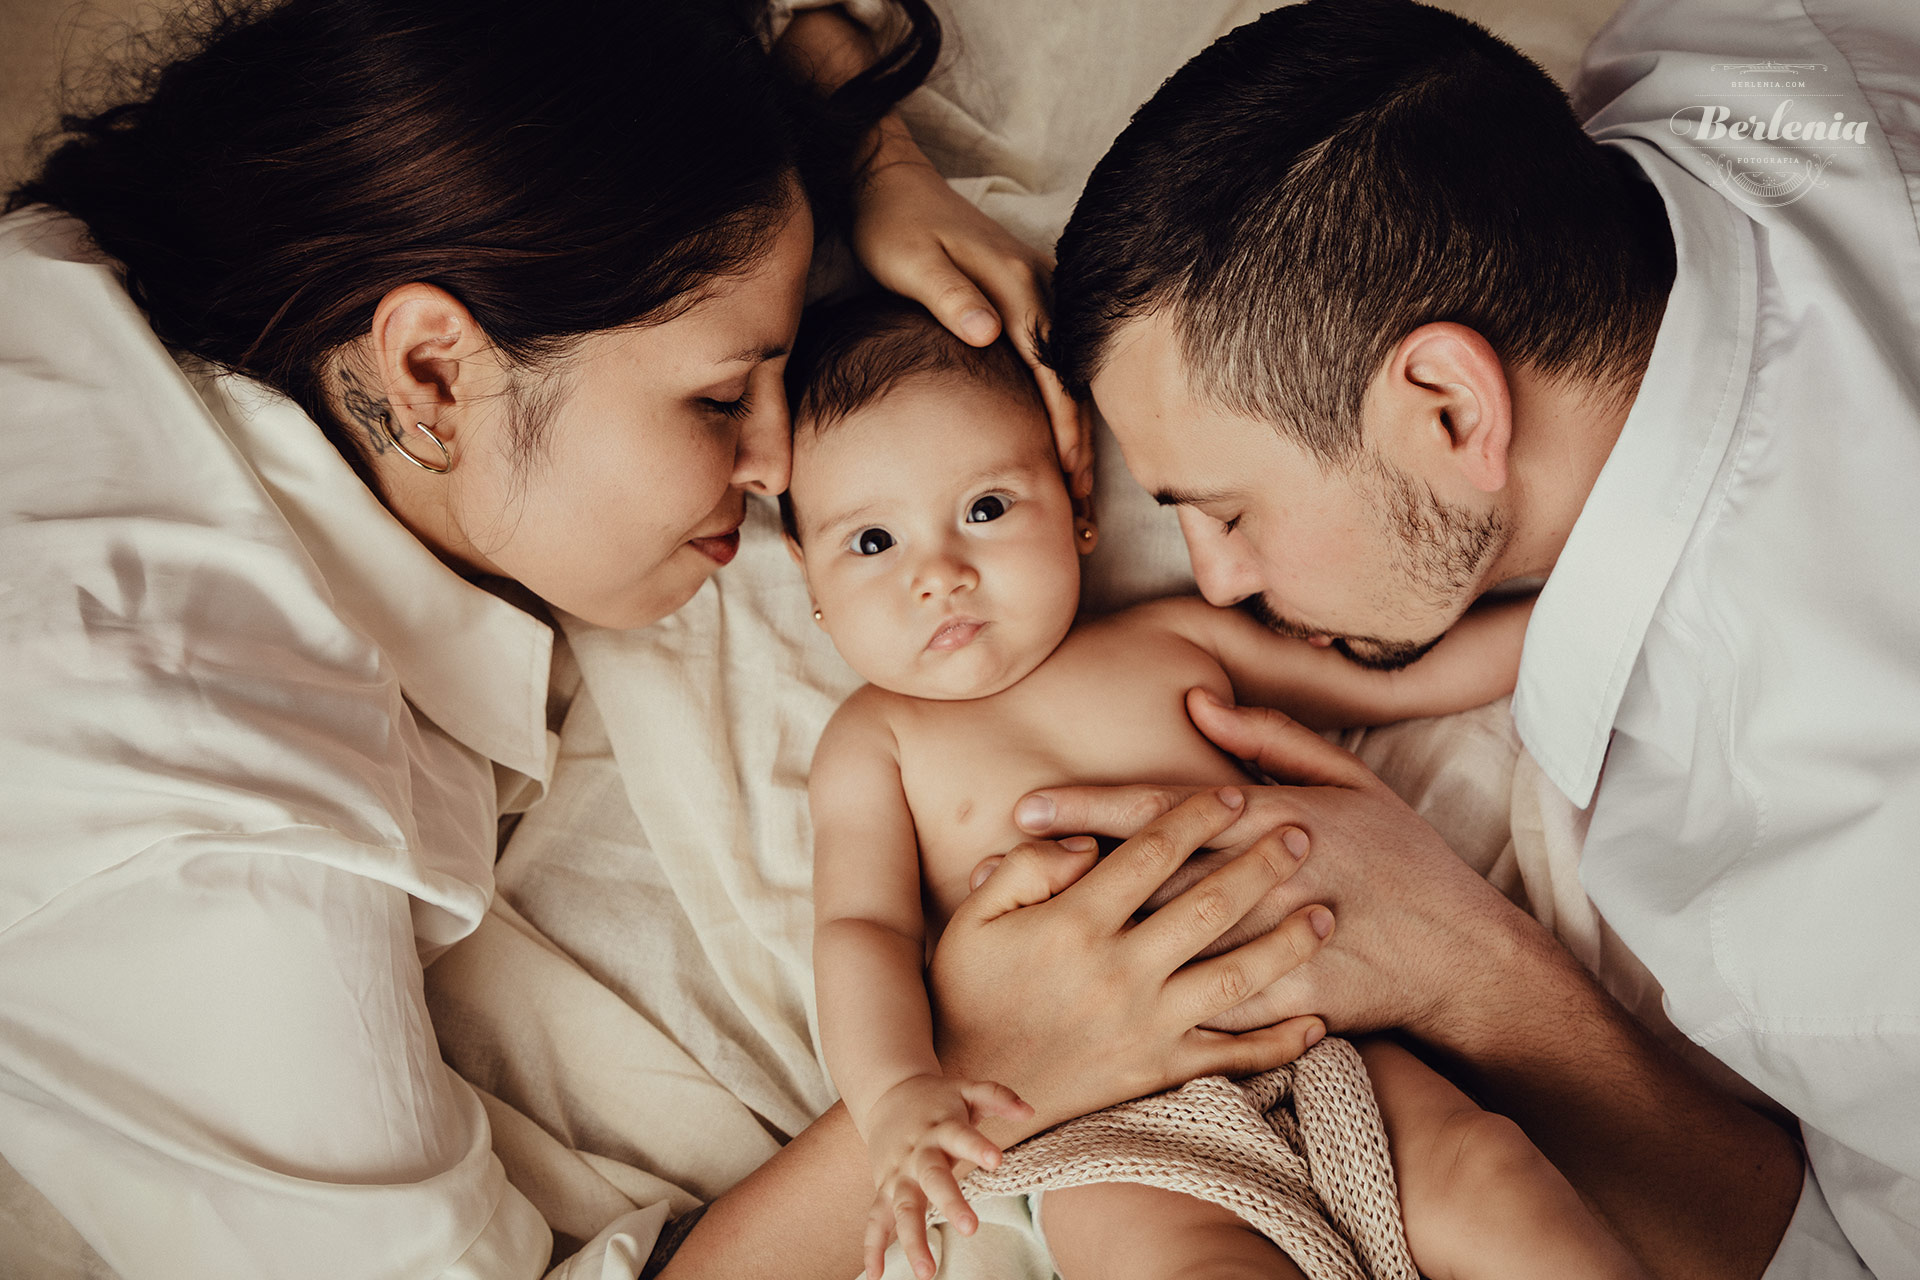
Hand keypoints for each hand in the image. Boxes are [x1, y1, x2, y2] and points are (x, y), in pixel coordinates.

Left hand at [852, 117, 1091, 498]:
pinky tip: (1062, 440)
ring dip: (1077, 429)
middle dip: (1081, 440)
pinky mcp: (1027, 296)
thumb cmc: (893, 226)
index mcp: (1015, 282)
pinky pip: (1057, 358)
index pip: (1052, 365)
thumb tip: (988, 331)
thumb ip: (949, 295)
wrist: (890, 182)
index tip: (1069, 468)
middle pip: (1074, 376)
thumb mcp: (911, 260)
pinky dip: (1062, 402)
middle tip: (1082, 503)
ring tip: (1079, 487)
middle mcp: (1039, 286)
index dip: (1064, 421)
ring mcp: (1038, 290)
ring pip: (1071, 372)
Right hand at [859, 1074, 1029, 1279]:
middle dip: (950, 1202)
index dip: (977, 1147)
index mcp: (942, 1128)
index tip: (996, 1161)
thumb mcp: (967, 1090)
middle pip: (932, 1178)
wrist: (888, 1093)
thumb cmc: (937, 1100)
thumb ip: (997, 1097)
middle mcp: (918, 1153)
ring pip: (902, 1208)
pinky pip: (875, 1220)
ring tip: (927, 1272)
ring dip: (912, 1240)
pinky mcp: (883, 1188)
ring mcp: (898, 1174)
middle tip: (970, 1228)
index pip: (961, 1136)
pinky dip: (872, 1246)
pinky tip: (875, 1275)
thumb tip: (1030, 1110)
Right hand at [928, 789, 1330, 1140]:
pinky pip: (1233, 1058)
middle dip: (1262, 864)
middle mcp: (1119, 971)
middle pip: (1210, 906)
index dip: (1195, 817)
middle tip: (1300, 834)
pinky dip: (1280, 1043)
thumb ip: (1027, 868)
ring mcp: (1145, 1025)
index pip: (1151, 854)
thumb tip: (1087, 843)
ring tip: (1326, 913)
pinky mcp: (1157, 1071)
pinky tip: (1318, 1022)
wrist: (965, 1096)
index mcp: (1074, 923)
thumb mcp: (972, 919)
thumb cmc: (965, 994)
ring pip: (1236, 977)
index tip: (1231, 795)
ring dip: (1288, 942)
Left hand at [1011, 690, 1543, 1048]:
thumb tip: (1197, 699)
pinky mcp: (1283, 1005)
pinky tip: (1088, 1004)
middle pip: (1146, 875)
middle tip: (991, 871)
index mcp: (1277, 820)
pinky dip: (1146, 1003)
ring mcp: (1273, 948)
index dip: (1090, 808)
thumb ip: (1271, 737)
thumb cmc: (1403, 861)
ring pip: (1163, 943)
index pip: (1165, 810)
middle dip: (1066, 871)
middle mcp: (1267, 882)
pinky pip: (1204, 1008)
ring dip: (1089, 938)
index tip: (1027, 809)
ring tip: (1021, 939)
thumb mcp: (1352, 780)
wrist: (1464, 957)